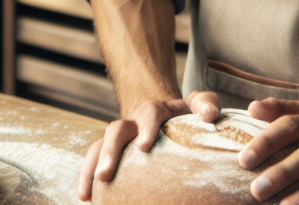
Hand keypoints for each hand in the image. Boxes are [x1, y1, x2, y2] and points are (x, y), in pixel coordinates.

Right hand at [77, 90, 219, 200]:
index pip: (150, 113)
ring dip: (92, 166)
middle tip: (106, 173)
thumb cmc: (182, 113)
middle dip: (110, 151)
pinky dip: (86, 175)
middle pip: (116, 130)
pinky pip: (94, 159)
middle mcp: (132, 121)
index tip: (143, 146)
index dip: (146, 127)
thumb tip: (212, 115)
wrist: (161, 108)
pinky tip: (85, 197)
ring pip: (100, 145)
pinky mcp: (112, 150)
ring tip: (89, 193)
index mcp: (155, 111)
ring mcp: (120, 136)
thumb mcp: (195, 104)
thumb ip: (205, 104)